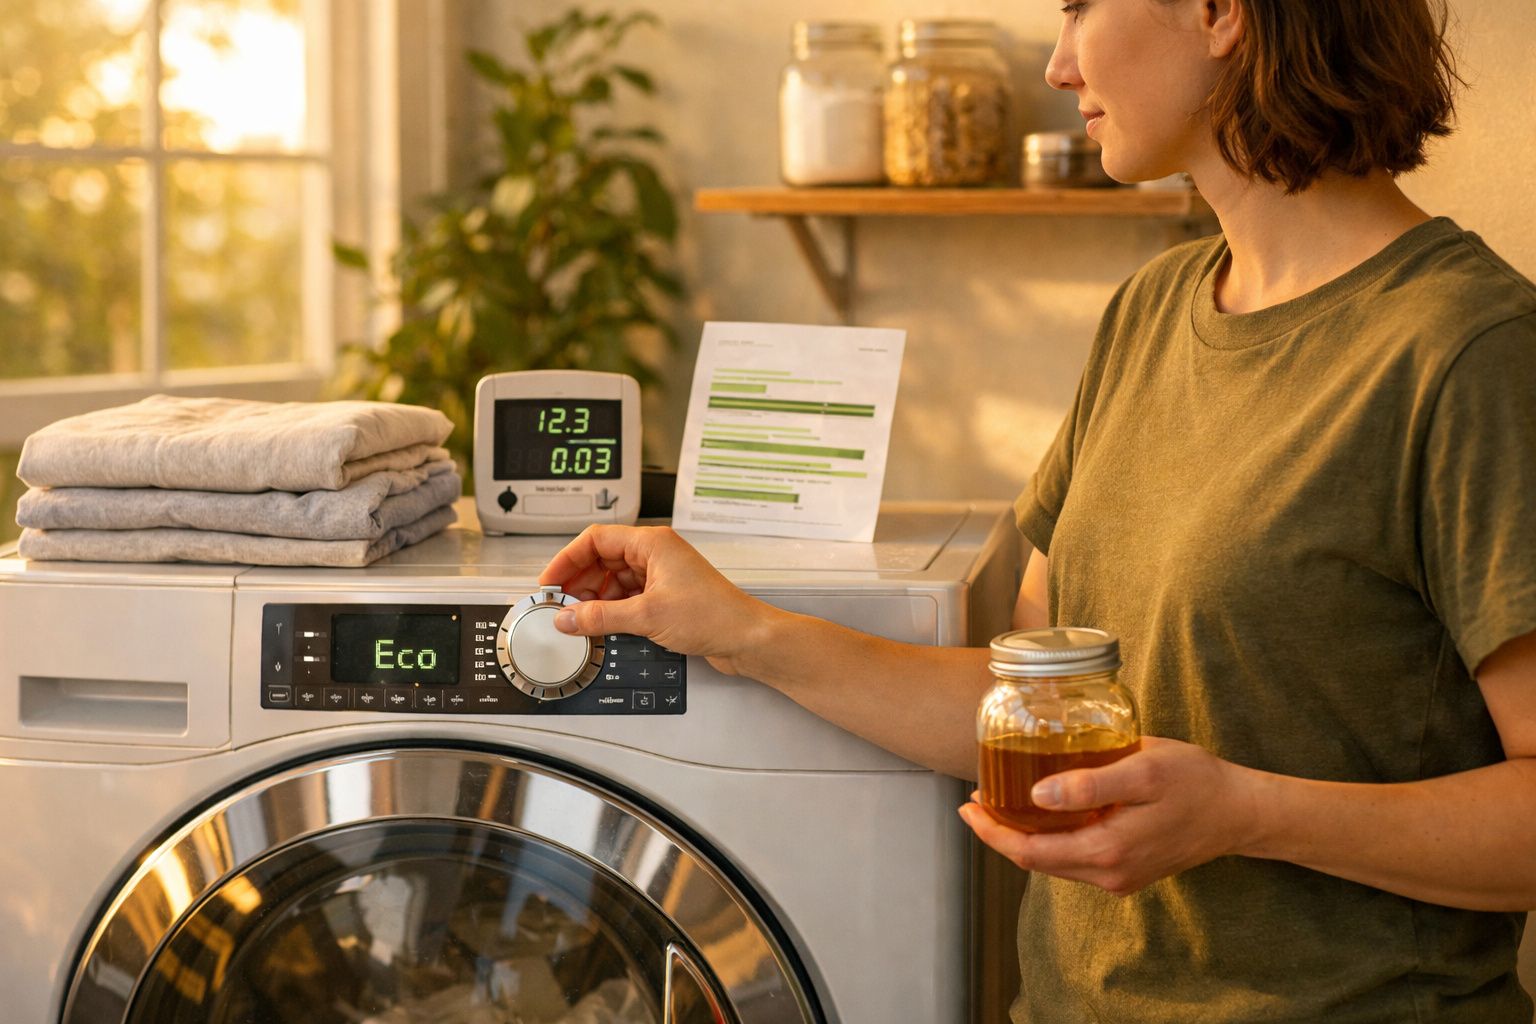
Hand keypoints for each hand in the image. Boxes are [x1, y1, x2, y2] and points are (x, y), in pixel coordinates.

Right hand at [538, 524, 777, 675]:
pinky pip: (627, 595)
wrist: (746, 638)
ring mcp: (661, 575)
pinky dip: (611, 608)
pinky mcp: (665, 596)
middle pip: (602, 559)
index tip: (550, 581)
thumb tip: (567, 617)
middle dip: (579, 581)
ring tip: (579, 618)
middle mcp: (656, 554)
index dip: (567, 559)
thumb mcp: (646, 616)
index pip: (596, 539)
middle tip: (560, 604)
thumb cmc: (714, 615)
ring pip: (613, 579)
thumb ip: (600, 617)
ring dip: (594, 598)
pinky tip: (601, 624)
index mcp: (652, 543)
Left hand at [958, 737, 1261, 895]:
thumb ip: (1090, 783)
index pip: (1029, 851)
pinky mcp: (1128, 870)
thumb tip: (1038, 793)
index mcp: (1107, 851)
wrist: (1240, 811)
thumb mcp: (1142, 770)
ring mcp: (1119, 876)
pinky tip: (1044, 812)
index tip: (969, 806)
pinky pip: (1076, 858)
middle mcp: (1109, 873)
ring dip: (1024, 836)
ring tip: (1002, 803)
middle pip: (1036, 861)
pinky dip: (1051, 838)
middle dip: (1000, 833)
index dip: (992, 831)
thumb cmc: (1195, 782)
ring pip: (1054, 862)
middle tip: (976, 800)